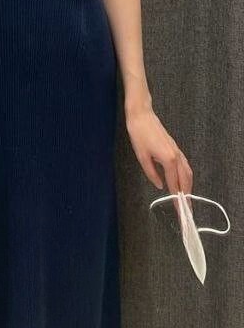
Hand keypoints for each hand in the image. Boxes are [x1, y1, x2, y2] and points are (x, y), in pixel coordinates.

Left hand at [126, 105, 193, 227]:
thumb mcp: (141, 156)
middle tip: (186, 211)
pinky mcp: (176, 148)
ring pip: (188, 173)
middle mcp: (177, 157)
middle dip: (187, 196)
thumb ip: (152, 173)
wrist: (142, 115)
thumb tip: (160, 185)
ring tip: (185, 199)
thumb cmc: (139, 134)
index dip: (177, 199)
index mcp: (169, 160)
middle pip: (186, 180)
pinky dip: (186, 177)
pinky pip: (185, 166)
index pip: (175, 184)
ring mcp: (178, 152)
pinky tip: (182, 182)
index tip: (181, 212)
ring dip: (188, 187)